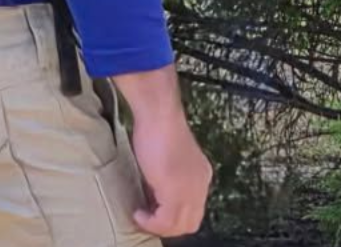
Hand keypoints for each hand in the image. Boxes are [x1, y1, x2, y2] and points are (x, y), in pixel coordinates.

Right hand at [131, 112, 212, 237]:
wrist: (158, 113)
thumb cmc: (158, 127)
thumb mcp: (168, 158)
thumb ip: (168, 179)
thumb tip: (155, 198)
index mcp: (201, 174)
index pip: (194, 210)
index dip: (173, 216)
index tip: (153, 212)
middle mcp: (201, 184)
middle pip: (190, 222)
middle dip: (167, 227)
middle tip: (147, 220)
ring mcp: (190, 188)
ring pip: (179, 225)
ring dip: (157, 227)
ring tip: (141, 217)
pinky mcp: (175, 190)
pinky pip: (166, 221)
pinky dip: (151, 223)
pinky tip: (139, 213)